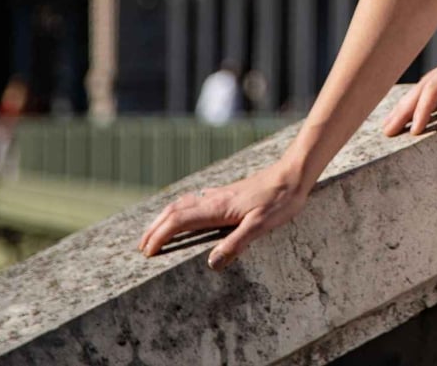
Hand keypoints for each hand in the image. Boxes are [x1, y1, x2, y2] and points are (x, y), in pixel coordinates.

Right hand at [137, 159, 306, 270]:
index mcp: (217, 208)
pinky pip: (199, 200)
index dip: (160, 236)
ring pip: (184, 203)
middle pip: (174, 211)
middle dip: (155, 228)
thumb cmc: (280, 200)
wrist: (293, 173)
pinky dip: (185, 208)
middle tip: (142, 246)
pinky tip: (191, 210)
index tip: (147, 252)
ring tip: (157, 231)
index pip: (179, 221)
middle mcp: (214, 199)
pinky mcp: (230, 192)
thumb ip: (237, 243)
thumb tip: (211, 263)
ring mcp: (221, 194)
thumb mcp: (261, 225)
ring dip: (166, 217)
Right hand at [381, 42, 436, 135]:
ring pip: (425, 89)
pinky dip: (420, 104)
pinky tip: (411, 116)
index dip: (423, 108)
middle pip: (423, 87)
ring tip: (389, 126)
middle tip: (386, 131)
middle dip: (404, 109)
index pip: (435, 86)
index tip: (414, 130)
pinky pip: (435, 93)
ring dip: (408, 107)